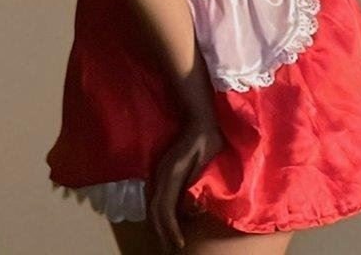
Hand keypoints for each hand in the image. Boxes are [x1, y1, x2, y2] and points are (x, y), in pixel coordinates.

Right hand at [147, 118, 224, 252]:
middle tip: (173, 248)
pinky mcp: (162, 172)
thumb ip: (197, 179)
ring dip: (160, 225)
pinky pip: (156, 198)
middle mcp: (161, 175)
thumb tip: (191, 204)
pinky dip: (160, 213)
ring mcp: (159, 173)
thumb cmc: (208, 137)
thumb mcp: (208, 159)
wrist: (199, 118)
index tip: (180, 243)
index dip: (171, 229)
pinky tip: (170, 220)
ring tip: (170, 240)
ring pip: (153, 206)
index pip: (165, 208)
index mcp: (172, 173)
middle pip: (155, 211)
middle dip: (163, 232)